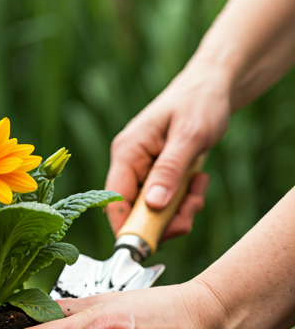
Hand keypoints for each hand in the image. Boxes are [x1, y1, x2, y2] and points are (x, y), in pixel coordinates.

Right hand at [106, 62, 231, 237]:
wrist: (213, 86)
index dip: (128, 226)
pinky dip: (183, 202)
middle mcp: (129, 164)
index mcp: (127, 152)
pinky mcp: (155, 176)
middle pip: (134, 211)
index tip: (153, 242)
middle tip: (191, 211)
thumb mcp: (189, 135)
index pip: (114, 200)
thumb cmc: (200, 102)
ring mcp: (141, 171)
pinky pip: (164, 203)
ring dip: (178, 211)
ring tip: (198, 188)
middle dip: (163, 220)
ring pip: (151, 211)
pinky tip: (198, 182)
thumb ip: (169, 170)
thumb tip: (152, 206)